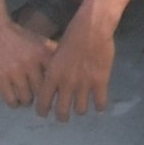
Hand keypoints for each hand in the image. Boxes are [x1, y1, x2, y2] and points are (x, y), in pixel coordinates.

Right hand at [0, 0, 46, 105]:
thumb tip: (67, 69)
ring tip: (24, 96)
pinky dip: (14, 103)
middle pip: (41, 92)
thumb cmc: (18, 37)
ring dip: (26, 100)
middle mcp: (30, 63)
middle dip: (39, 96)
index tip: (53, 90)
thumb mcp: (38, 41)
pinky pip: (12, 101)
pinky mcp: (0, 79)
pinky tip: (14, 97)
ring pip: (26, 99)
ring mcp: (14, 72)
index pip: (55, 79)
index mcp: (42, 53)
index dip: (54, 87)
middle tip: (37, 95)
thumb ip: (52, 54)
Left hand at [37, 0, 126, 121]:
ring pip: (81, 110)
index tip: (45, 113)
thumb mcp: (54, 55)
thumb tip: (49, 87)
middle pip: (62, 112)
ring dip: (80, 110)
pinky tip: (99, 106)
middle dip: (62, 117)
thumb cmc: (72, 36)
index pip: (43, 103)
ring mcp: (84, 84)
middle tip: (64, 116)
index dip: (43, 111)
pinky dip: (100, 106)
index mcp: (52, 76)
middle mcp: (66, 84)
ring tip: (82, 107)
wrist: (92, 27)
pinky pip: (100, 102)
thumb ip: (52, 73)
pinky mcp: (100, 81)